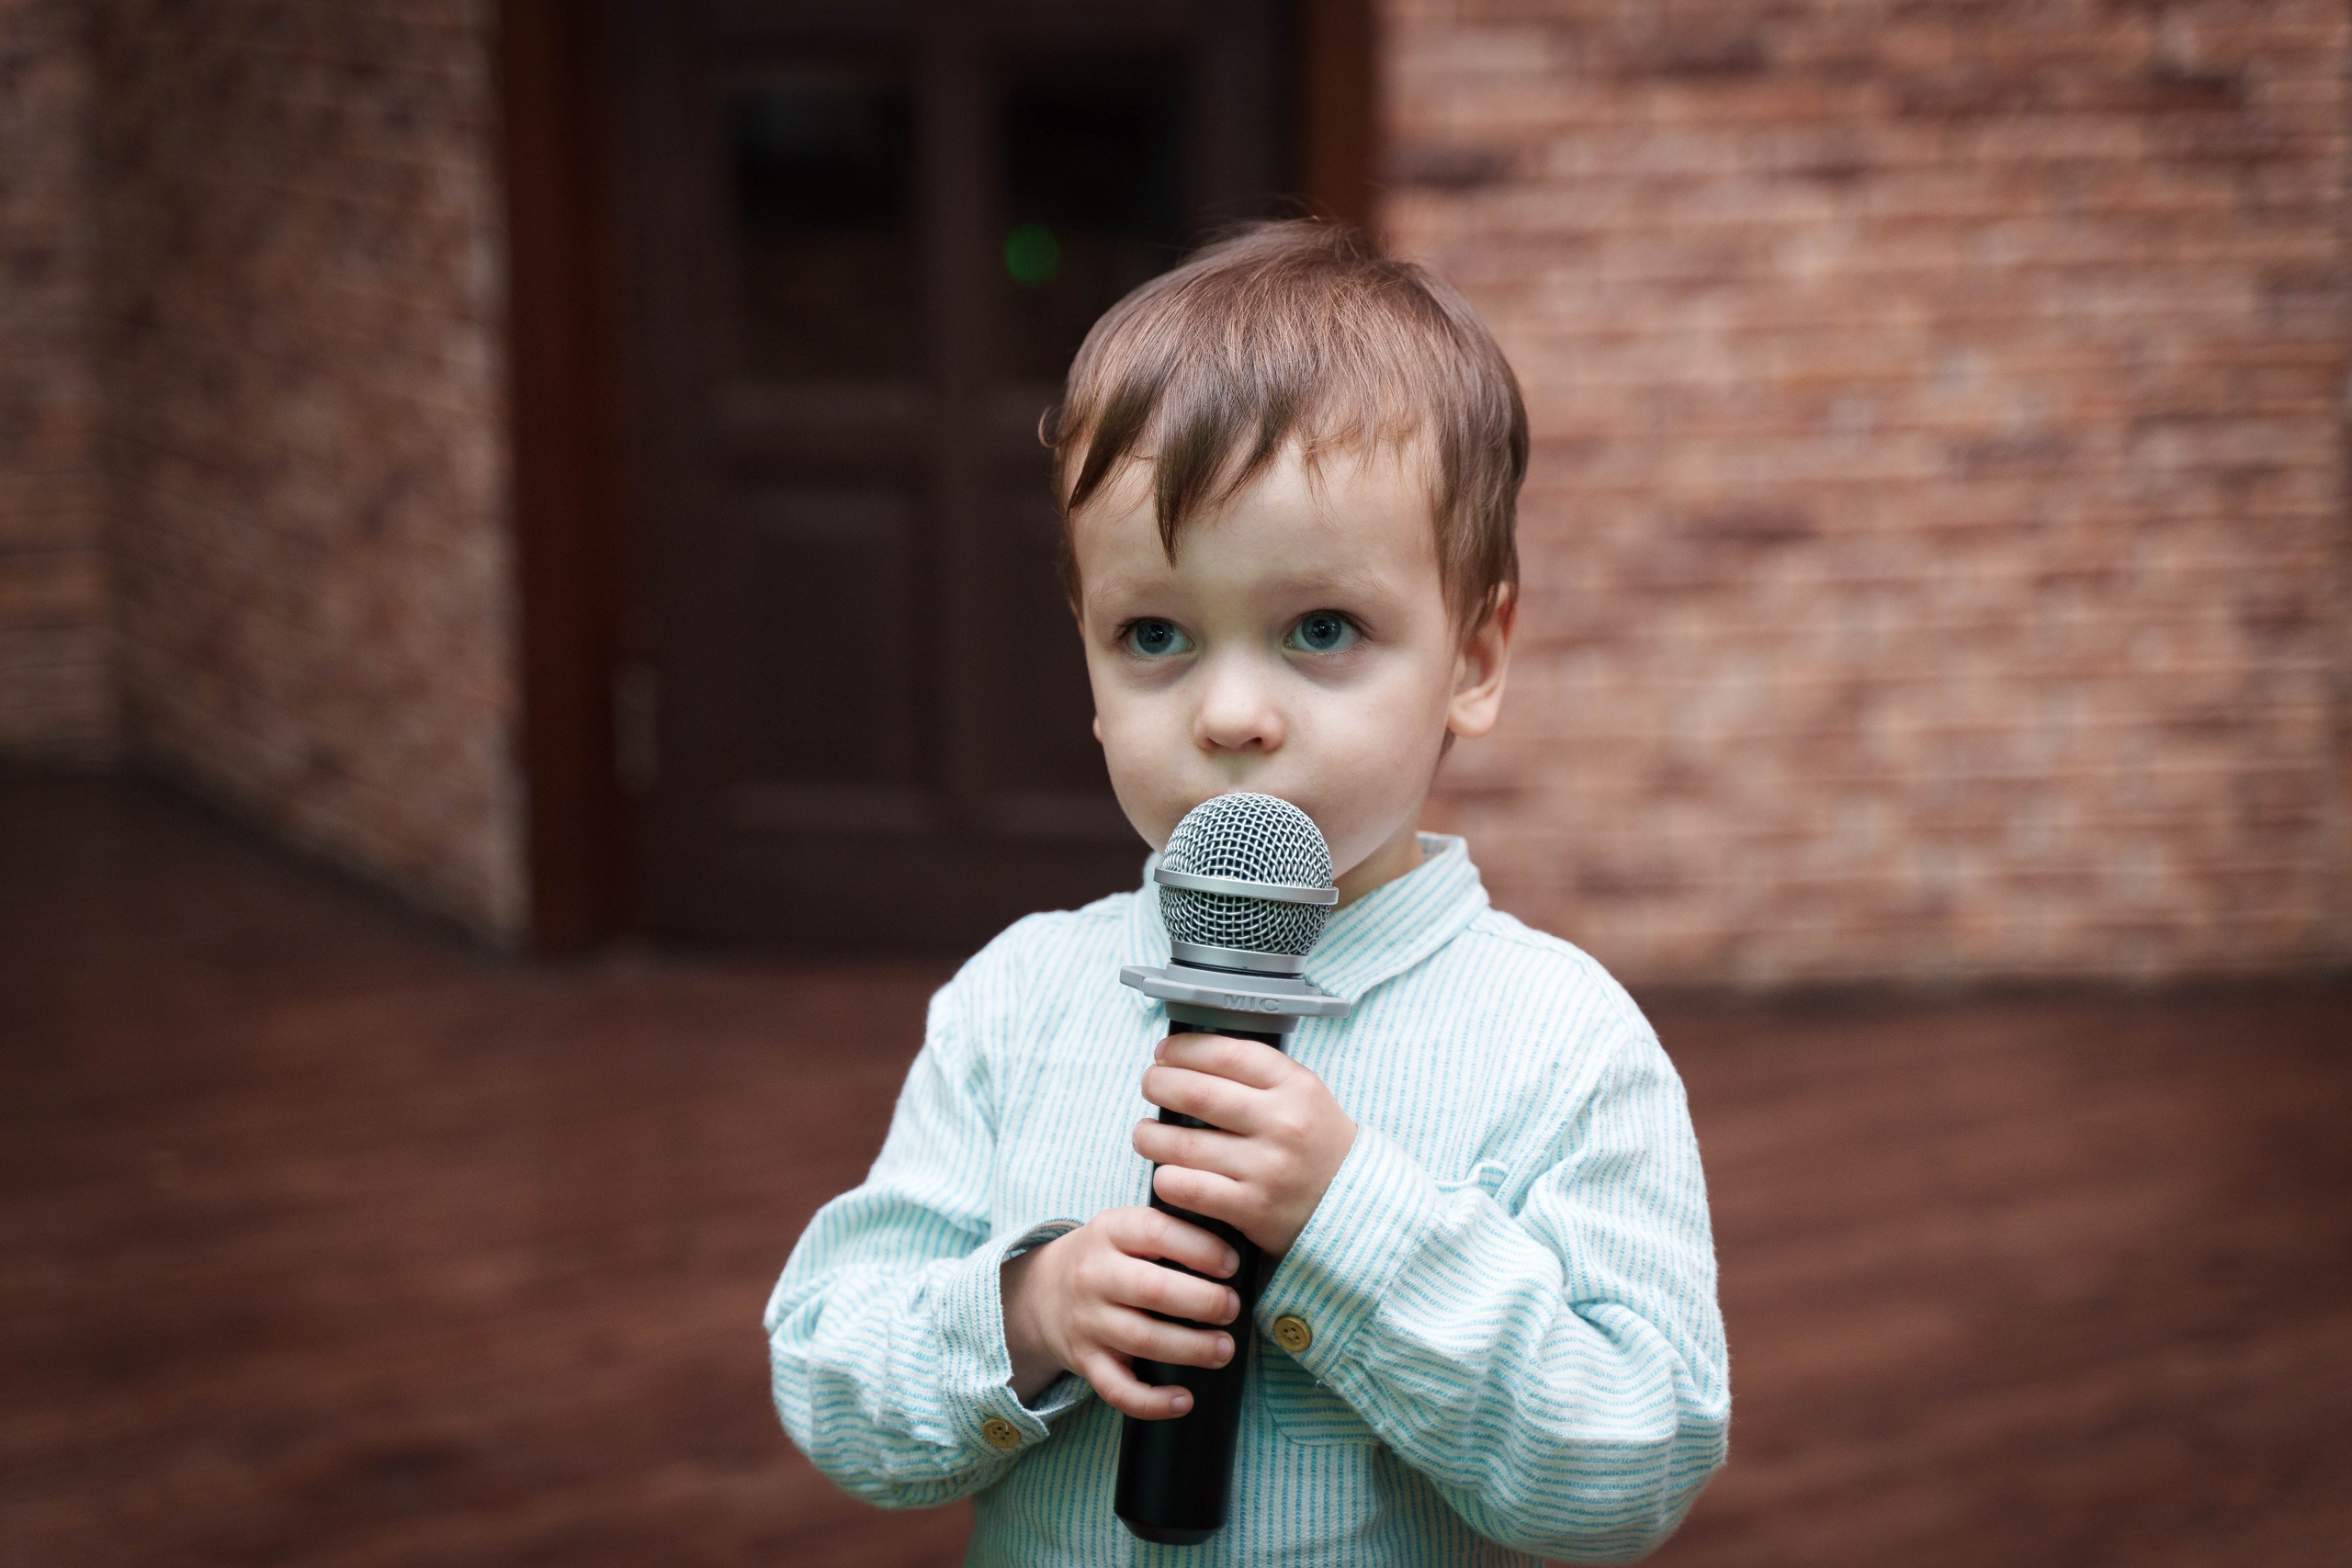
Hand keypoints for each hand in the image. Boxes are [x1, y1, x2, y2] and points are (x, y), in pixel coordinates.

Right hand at [999, 1208, 1242, 1418]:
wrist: (1042, 1293)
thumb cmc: (1106, 1258)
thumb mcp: (1125, 1228)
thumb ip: (1167, 1231)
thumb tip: (1234, 1247)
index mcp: (1109, 1231)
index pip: (1157, 1232)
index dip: (1200, 1248)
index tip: (1231, 1264)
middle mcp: (1094, 1275)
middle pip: (1153, 1290)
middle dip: (1203, 1301)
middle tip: (1233, 1308)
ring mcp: (1087, 1321)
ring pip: (1142, 1340)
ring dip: (1191, 1348)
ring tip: (1225, 1350)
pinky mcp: (1084, 1361)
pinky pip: (1117, 1389)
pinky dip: (1151, 1402)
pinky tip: (1183, 1401)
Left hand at [1134, 1033, 1356, 1256]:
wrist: (1355, 1204)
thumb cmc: (1316, 1144)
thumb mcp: (1305, 1095)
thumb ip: (1259, 1075)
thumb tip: (1192, 1056)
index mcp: (1296, 1088)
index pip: (1228, 1054)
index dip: (1185, 1048)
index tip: (1165, 1051)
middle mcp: (1283, 1124)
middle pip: (1197, 1093)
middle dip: (1158, 1083)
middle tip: (1149, 1085)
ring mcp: (1266, 1168)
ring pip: (1182, 1143)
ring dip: (1149, 1135)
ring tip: (1145, 1133)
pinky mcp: (1252, 1209)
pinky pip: (1188, 1188)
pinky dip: (1166, 1178)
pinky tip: (1166, 1172)